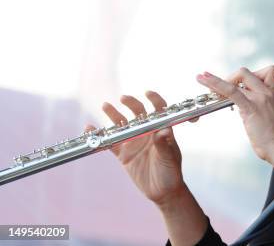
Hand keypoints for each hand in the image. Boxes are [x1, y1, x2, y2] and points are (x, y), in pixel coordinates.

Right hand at [84, 91, 186, 206]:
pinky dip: (100, 136)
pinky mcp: (123, 154)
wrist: (163, 192)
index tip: (147, 93)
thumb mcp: (169, 158)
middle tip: (123, 98)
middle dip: (131, 104)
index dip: (154, 99)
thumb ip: (164, 145)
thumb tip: (164, 131)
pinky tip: (90, 128)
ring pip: (122, 125)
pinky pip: (110, 143)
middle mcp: (146, 133)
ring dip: (113, 115)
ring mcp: (134, 142)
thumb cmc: (171, 172)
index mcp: (160, 130)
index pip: (159, 110)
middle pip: (138, 113)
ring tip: (105, 106)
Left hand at [196, 66, 273, 162]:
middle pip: (247, 72)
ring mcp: (259, 98)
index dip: (252, 75)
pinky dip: (215, 83)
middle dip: (232, 78)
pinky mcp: (250, 107)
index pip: (267, 71)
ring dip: (218, 79)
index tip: (243, 85)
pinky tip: (204, 80)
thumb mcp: (273, 115)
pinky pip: (231, 90)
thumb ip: (262, 105)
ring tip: (204, 79)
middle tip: (223, 91)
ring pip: (238, 77)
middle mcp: (268, 92)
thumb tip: (247, 103)